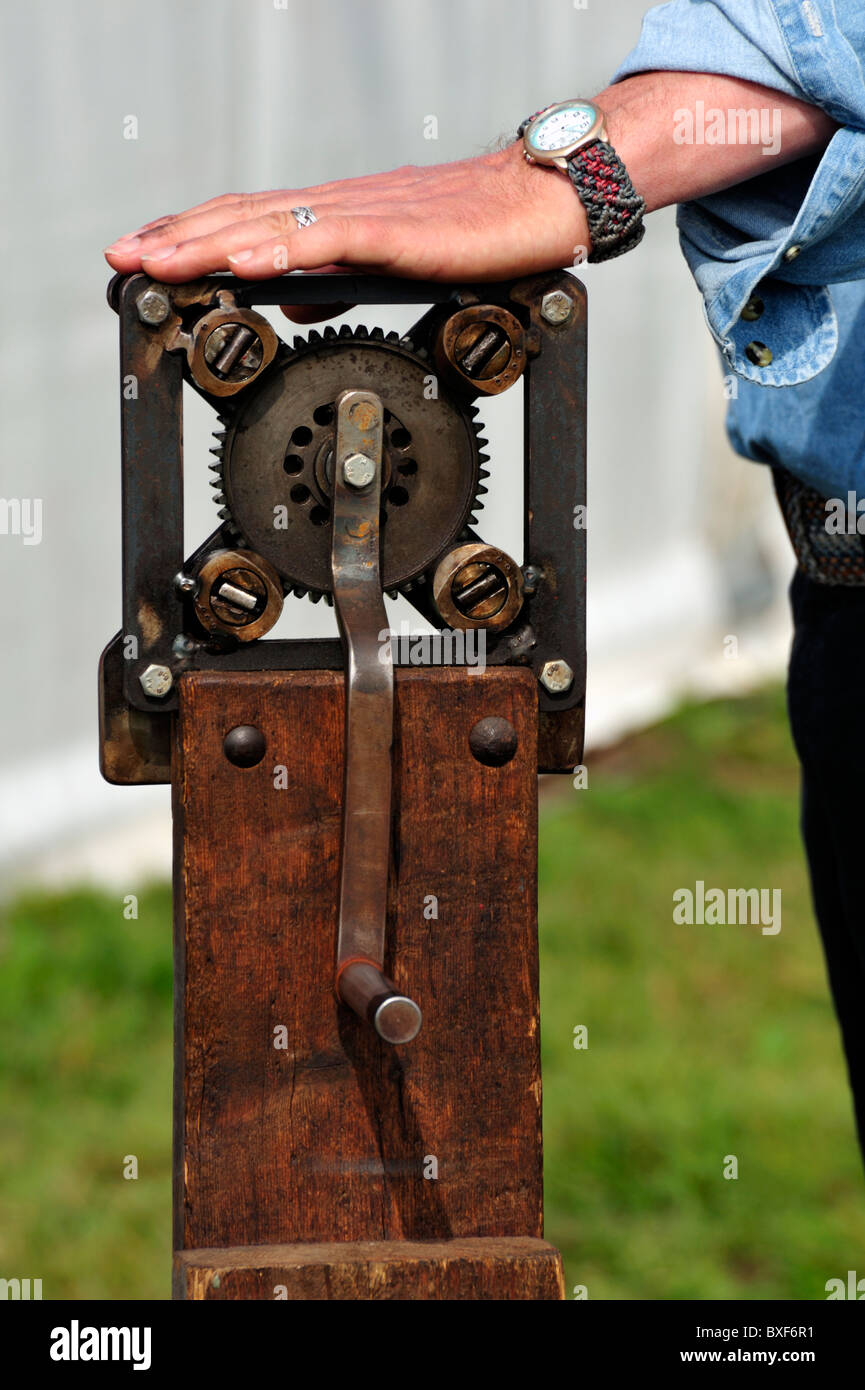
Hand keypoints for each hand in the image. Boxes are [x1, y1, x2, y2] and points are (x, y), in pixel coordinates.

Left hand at [103, 143, 588, 322]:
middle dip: (178, 238)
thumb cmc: (477, 232)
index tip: (145, 254)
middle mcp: (341, 207)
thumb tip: (288, 298)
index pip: (249, 219)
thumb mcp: (393, 261)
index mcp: (338, 215)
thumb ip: (336, 276)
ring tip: (160, 262)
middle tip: (125, 259)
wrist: (542, 202)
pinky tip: (242, 266)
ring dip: (209, 244)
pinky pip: (330, 242)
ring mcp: (367, 215)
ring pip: (273, 226)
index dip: (191, 234)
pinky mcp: (400, 232)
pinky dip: (280, 253)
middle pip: (244, 217)